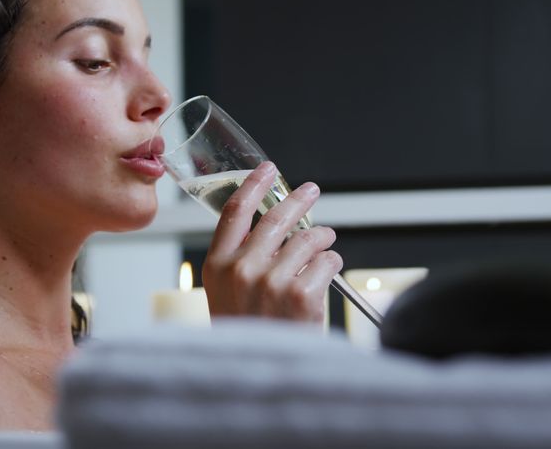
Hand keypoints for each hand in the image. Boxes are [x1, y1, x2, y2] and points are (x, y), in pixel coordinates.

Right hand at [202, 161, 342, 323]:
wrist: (258, 380)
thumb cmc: (247, 335)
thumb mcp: (227, 295)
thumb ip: (241, 259)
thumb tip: (276, 223)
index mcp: (217, 266)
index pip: (235, 211)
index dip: (254, 184)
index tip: (268, 170)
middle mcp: (242, 270)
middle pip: (277, 217)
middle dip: (299, 199)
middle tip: (312, 190)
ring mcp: (272, 282)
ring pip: (309, 238)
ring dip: (323, 237)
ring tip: (326, 242)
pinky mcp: (302, 295)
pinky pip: (328, 262)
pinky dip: (333, 263)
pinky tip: (328, 271)